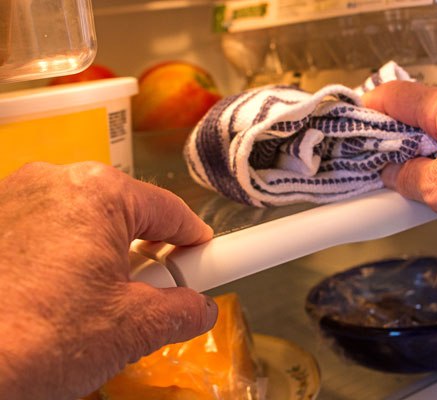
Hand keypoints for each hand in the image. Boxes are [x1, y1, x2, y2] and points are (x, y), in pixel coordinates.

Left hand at [0, 162, 216, 399]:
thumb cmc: (36, 340)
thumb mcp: (131, 329)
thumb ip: (181, 311)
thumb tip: (199, 309)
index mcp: (98, 193)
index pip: (171, 210)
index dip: (197, 241)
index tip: (209, 259)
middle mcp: (55, 181)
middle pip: (127, 213)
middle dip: (146, 253)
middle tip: (152, 294)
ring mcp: (15, 197)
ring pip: (86, 222)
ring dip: (105, 256)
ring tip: (99, 304)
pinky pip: (50, 230)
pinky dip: (67, 257)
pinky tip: (60, 299)